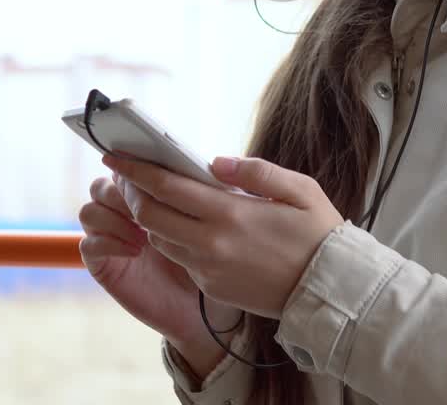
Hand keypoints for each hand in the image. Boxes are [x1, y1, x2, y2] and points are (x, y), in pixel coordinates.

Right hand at [77, 173, 243, 356]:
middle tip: (145, 206)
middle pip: (101, 185)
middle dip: (121, 193)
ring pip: (89, 211)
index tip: (152, 174)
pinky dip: (109, 242)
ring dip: (114, 217)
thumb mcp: (207, 224)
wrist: (202, 310)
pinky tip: (136, 250)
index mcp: (145, 198)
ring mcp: (109, 239)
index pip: (126, 171)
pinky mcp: (102, 265)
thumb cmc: (208, 262)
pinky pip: (87, 244)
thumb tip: (210, 163)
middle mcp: (121, 215)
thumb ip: (199, 193)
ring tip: (143, 233)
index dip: (133, 168)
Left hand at [103, 154, 344, 318]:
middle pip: (149, 215)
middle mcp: (212, 244)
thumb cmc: (319, 234)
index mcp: (230, 214)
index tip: (115, 155)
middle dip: (131, 193)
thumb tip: (216, 162)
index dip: (134, 170)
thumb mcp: (300, 189)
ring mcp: (209, 270)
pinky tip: (186, 225)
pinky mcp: (212, 287)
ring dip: (151, 217)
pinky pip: (181, 259)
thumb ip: (255, 171)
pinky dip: (175, 239)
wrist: (331, 290)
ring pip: (160, 239)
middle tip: (129, 176)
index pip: (165, 187)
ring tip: (155, 197)